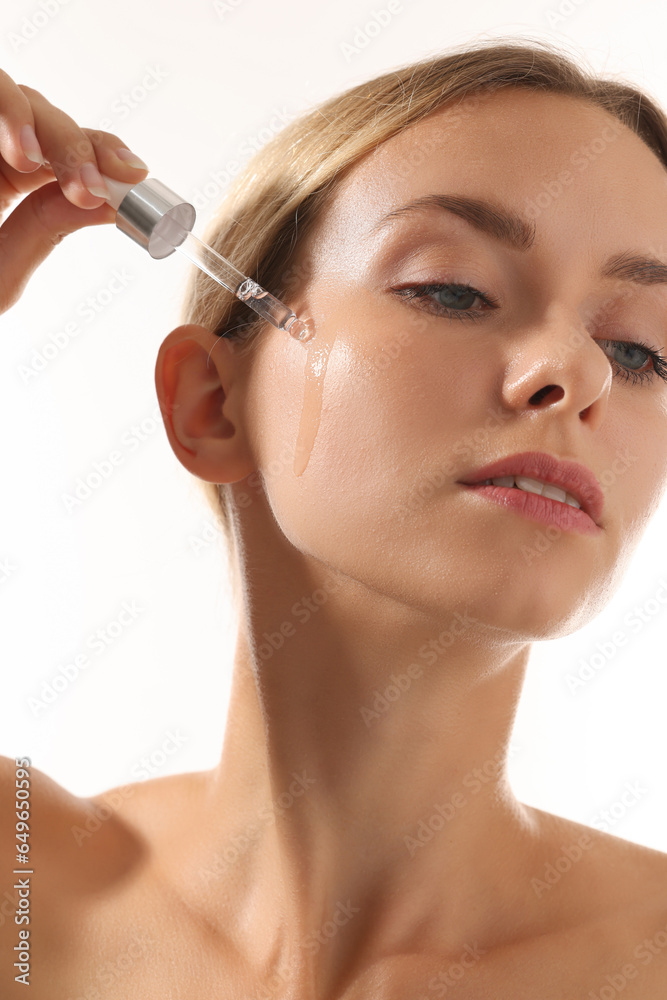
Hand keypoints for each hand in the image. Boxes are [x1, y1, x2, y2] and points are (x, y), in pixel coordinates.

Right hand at [0, 67, 148, 314]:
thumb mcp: (2, 271)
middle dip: (74, 143)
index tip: (133, 176)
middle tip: (90, 183)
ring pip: (7, 90)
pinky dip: (1, 111)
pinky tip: (15, 151)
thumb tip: (108, 201)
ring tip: (33, 159)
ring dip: (28, 117)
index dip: (105, 154)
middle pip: (44, 115)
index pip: (71, 152)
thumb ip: (47, 228)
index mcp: (14, 178)